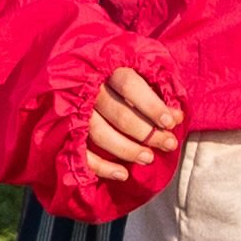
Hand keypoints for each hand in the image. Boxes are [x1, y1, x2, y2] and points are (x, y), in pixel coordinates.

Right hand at [83, 63, 183, 186]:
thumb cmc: (114, 76)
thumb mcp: (135, 69)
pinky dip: (101, 166)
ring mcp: (73, 109)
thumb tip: (178, 116)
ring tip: (148, 158)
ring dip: (126, 149)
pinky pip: (80, 152)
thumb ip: (157, 88)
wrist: (71, 72)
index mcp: (105, 66)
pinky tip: (122, 174)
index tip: (171, 122)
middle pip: (117, 112)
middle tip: (168, 144)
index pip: (129, 84)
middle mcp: (87, 87)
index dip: (151, 105)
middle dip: (147, 132)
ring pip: (98, 132)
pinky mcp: (63, 129)